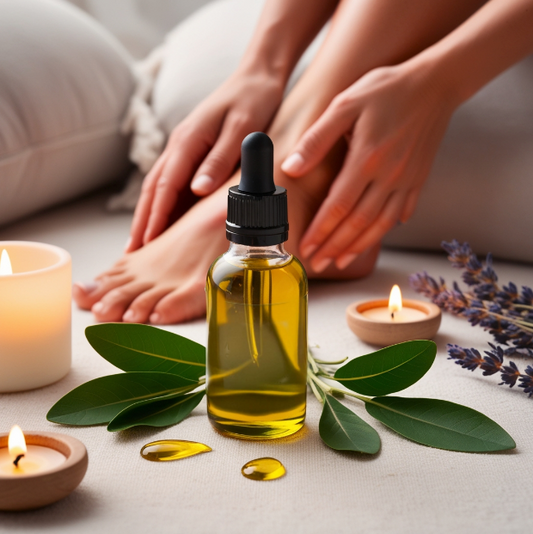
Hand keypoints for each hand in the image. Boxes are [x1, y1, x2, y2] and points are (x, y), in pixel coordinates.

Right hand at [127, 68, 284, 251]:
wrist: (257, 77)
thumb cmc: (253, 101)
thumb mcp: (241, 129)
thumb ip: (220, 158)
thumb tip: (197, 189)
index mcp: (188, 140)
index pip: (166, 186)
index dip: (156, 216)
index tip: (147, 243)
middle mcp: (179, 145)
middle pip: (154, 189)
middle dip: (141, 221)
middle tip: (131, 253)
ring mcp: (183, 148)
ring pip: (158, 186)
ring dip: (147, 215)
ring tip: (139, 243)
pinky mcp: (192, 151)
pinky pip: (172, 182)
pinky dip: (163, 203)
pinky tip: (162, 219)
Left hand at [281, 62, 456, 271]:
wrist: (436, 83)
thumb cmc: (386, 89)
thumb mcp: (345, 104)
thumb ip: (317, 139)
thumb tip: (291, 168)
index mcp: (366, 160)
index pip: (338, 207)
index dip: (320, 231)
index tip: (306, 247)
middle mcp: (388, 176)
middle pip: (357, 223)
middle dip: (334, 247)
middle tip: (318, 264)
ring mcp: (407, 181)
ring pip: (380, 225)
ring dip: (358, 247)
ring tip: (340, 261)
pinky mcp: (419, 180)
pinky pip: (401, 213)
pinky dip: (385, 231)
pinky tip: (372, 239)